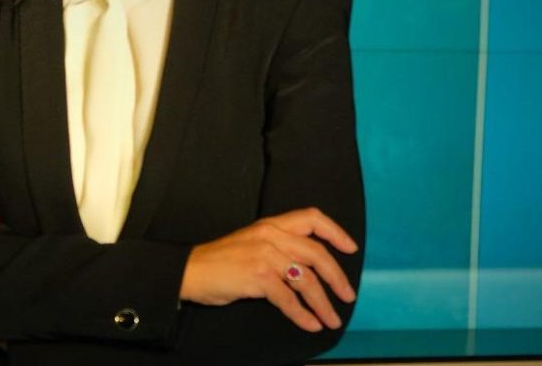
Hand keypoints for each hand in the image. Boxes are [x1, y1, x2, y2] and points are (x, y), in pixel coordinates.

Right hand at [179, 207, 357, 331]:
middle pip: (316, 252)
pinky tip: (310, 324)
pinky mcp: (257, 275)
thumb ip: (278, 248)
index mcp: (271, 224)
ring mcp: (264, 254)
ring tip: (332, 319)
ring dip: (323, 302)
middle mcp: (270, 235)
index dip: (335, 232)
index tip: (351, 248)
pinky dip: (302, 314)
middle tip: (348, 295)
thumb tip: (307, 270)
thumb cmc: (220, 261)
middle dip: (337, 276)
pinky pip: (288, 298)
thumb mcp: (252, 243)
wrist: (191, 271)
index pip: (311, 218)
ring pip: (306, 278)